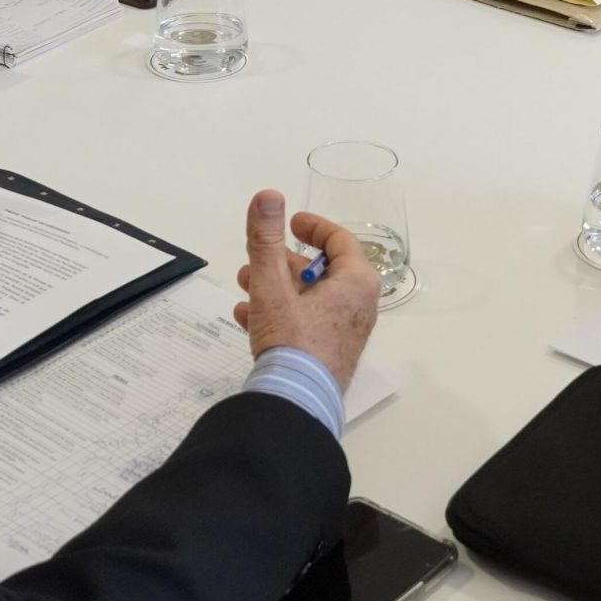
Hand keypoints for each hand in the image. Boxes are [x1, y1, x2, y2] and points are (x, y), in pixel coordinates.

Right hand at [234, 190, 379, 390]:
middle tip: (254, 259)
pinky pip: (306, 325)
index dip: (315, 227)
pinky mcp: (329, 355)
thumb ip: (267, 240)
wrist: (296, 404)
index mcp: (356, 283)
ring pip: (309, 298)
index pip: (341, 241)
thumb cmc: (291, 341)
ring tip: (243, 286)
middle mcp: (358, 306)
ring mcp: (344, 333)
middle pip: (321, 271)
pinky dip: (279, 315)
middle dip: (282, 262)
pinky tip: (245, 318)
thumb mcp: (272, 286)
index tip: (292, 222)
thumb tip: (268, 196)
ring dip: (275, 288)